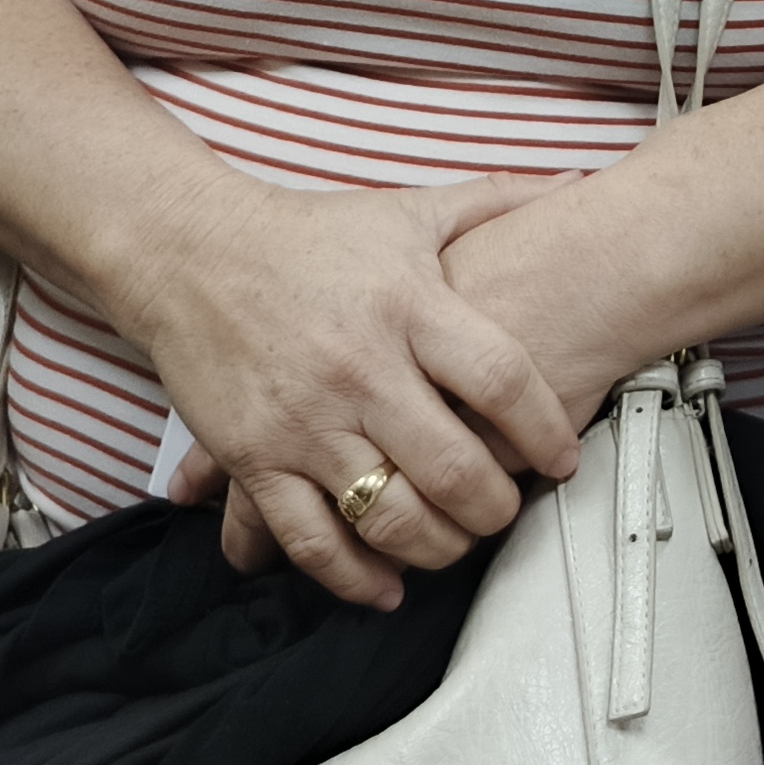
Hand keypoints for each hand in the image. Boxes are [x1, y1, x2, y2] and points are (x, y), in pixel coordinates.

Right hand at [116, 171, 578, 609]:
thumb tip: (574, 179)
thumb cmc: (306, 235)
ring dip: (439, 547)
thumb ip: (494, 202)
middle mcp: (360, 368)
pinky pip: (313, 540)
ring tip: (456, 540)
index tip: (562, 457)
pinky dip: (355, 577)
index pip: (500, 380)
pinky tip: (386, 585)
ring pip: (390, 516)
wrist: (189, 250)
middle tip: (508, 509)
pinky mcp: (255, 458)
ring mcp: (305, 420)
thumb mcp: (406, 211)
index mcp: (407, 305)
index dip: (545, 429)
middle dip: (497, 508)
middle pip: (453, 467)